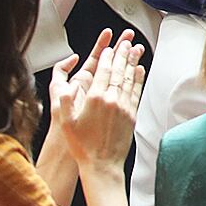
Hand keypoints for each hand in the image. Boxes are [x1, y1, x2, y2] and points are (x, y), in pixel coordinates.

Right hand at [53, 28, 144, 170]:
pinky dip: (138, 78)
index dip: (108, 56)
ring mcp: (124, 107)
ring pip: (129, 79)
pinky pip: (136, 91)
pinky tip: (140, 70)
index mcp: (95, 99)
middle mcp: (112, 100)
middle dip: (122, 54)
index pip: (103, 71)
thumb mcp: (65, 122)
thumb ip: (65, 101)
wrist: (102, 164)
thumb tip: (66, 84)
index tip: (110, 46)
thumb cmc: (82, 145)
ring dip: (133, 62)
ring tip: (136, 48)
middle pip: (119, 71)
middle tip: (126, 40)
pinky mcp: (132, 115)